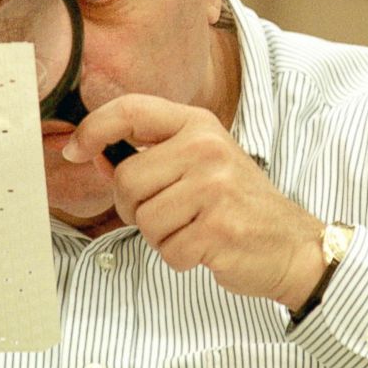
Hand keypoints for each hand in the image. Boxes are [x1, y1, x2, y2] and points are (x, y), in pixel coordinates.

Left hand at [63, 94, 326, 310]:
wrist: (292, 244)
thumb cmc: (237, 203)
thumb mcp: (200, 161)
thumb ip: (151, 153)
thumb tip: (92, 151)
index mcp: (198, 124)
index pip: (131, 109)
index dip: (94, 128)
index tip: (75, 149)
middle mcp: (206, 148)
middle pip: (127, 179)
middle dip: (135, 207)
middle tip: (169, 212)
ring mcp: (214, 187)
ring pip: (144, 219)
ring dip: (160, 235)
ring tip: (193, 227)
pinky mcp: (218, 228)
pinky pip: (166, 249)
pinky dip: (179, 257)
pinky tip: (205, 246)